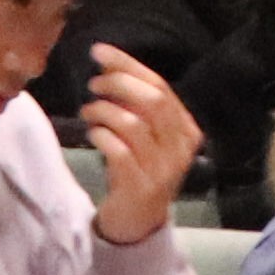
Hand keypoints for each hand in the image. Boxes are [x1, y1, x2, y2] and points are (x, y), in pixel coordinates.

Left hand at [71, 45, 198, 242]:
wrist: (138, 222)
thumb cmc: (139, 170)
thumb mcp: (146, 136)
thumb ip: (136, 105)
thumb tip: (110, 65)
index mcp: (187, 129)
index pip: (160, 86)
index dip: (128, 65)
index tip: (99, 52)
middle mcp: (181, 148)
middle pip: (153, 101)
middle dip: (118, 84)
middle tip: (93, 83)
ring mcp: (163, 170)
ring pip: (133, 124)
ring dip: (104, 111)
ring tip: (88, 111)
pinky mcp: (141, 187)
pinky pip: (119, 151)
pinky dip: (101, 136)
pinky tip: (92, 133)